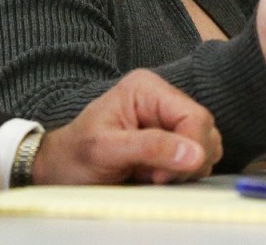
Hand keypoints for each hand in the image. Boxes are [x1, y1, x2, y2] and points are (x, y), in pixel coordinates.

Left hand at [32, 69, 221, 184]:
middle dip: (187, 161)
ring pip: (206, 146)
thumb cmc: (74, 156)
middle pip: (206, 131)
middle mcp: (163, 99)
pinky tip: (154, 176)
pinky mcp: (172, 141)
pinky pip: (197, 158)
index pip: (195, 116)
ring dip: (184, 169)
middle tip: (153, 177)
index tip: (161, 175)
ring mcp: (169, 120)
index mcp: (147, 88)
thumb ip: (150, 148)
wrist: (59, 171)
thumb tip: (194, 154)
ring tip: (149, 175)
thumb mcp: (105, 151)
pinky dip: (182, 173)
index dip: (189, 149)